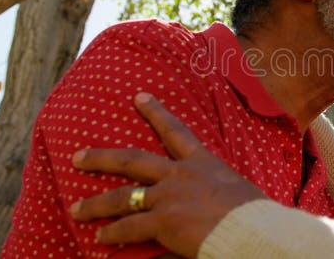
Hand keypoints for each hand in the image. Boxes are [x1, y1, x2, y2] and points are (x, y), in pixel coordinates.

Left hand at [70, 92, 265, 257]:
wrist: (254, 230)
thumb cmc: (255, 215)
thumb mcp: (236, 194)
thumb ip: (215, 195)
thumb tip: (206, 207)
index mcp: (204, 163)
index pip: (176, 131)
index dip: (156, 112)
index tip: (139, 96)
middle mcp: (181, 175)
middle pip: (133, 160)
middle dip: (102, 157)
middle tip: (78, 156)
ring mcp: (169, 197)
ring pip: (122, 197)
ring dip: (96, 204)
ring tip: (78, 209)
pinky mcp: (163, 221)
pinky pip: (129, 227)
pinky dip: (113, 233)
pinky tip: (101, 237)